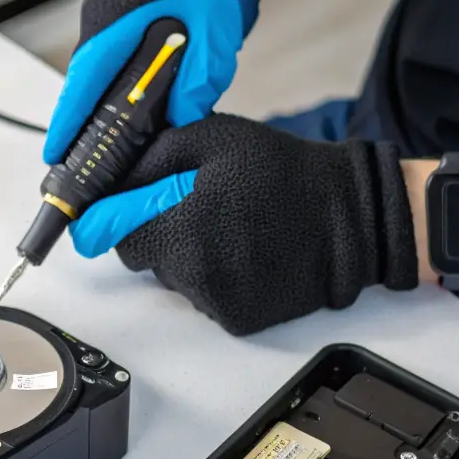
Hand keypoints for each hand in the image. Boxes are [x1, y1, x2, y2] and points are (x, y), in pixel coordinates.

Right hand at [42, 0, 268, 163]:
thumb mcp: (216, 33)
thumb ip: (199, 79)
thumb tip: (179, 121)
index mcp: (118, 20)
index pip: (84, 80)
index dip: (68, 121)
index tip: (54, 155)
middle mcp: (102, 21)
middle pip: (81, 85)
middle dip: (76, 128)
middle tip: (76, 172)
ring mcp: (106, 21)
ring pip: (93, 79)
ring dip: (93, 113)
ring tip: (95, 157)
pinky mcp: (118, 25)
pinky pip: (106, 68)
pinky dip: (109, 95)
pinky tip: (121, 121)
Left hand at [71, 113, 418, 334]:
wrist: (349, 220)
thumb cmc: (283, 173)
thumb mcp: (211, 139)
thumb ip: (152, 157)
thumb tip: (108, 180)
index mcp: (182, 221)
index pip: (110, 234)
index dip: (110, 218)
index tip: (109, 212)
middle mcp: (193, 269)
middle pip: (139, 256)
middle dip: (153, 230)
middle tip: (193, 206)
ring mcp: (215, 300)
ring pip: (170, 278)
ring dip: (184, 254)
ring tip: (228, 227)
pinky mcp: (236, 320)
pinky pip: (201, 298)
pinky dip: (211, 278)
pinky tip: (242, 253)